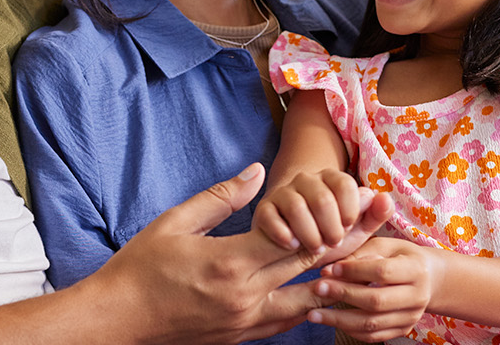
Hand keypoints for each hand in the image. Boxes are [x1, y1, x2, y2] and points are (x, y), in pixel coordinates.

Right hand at [74, 163, 390, 343]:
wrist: (118, 322)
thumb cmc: (139, 269)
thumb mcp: (175, 223)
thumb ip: (220, 197)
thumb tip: (255, 172)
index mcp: (230, 264)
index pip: (296, 240)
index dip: (334, 219)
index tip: (362, 201)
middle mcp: (246, 298)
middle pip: (312, 268)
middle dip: (350, 242)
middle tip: (381, 221)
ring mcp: (245, 323)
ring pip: (306, 302)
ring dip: (335, 281)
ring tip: (365, 262)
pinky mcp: (240, 337)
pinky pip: (285, 321)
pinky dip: (307, 305)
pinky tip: (321, 293)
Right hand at [253, 169, 364, 253]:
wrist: (296, 239)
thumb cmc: (331, 232)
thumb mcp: (357, 228)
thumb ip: (374, 215)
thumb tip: (385, 198)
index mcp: (331, 179)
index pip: (344, 183)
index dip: (350, 209)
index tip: (349, 227)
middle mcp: (306, 180)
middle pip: (322, 198)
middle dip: (331, 227)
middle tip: (333, 243)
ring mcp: (283, 193)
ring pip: (296, 207)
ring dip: (309, 233)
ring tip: (315, 248)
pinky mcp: (264, 209)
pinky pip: (270, 217)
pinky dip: (283, 234)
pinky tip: (293, 246)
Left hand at [310, 231, 437, 342]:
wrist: (429, 279)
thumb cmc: (400, 257)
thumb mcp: (384, 246)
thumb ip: (358, 255)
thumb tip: (327, 271)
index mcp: (416, 269)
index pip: (382, 272)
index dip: (354, 271)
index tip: (329, 269)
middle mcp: (418, 296)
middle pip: (376, 301)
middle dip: (343, 295)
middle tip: (317, 289)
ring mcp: (411, 317)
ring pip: (372, 324)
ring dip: (339, 320)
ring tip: (314, 314)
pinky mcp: (403, 329)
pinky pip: (374, 336)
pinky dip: (349, 330)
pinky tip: (331, 322)